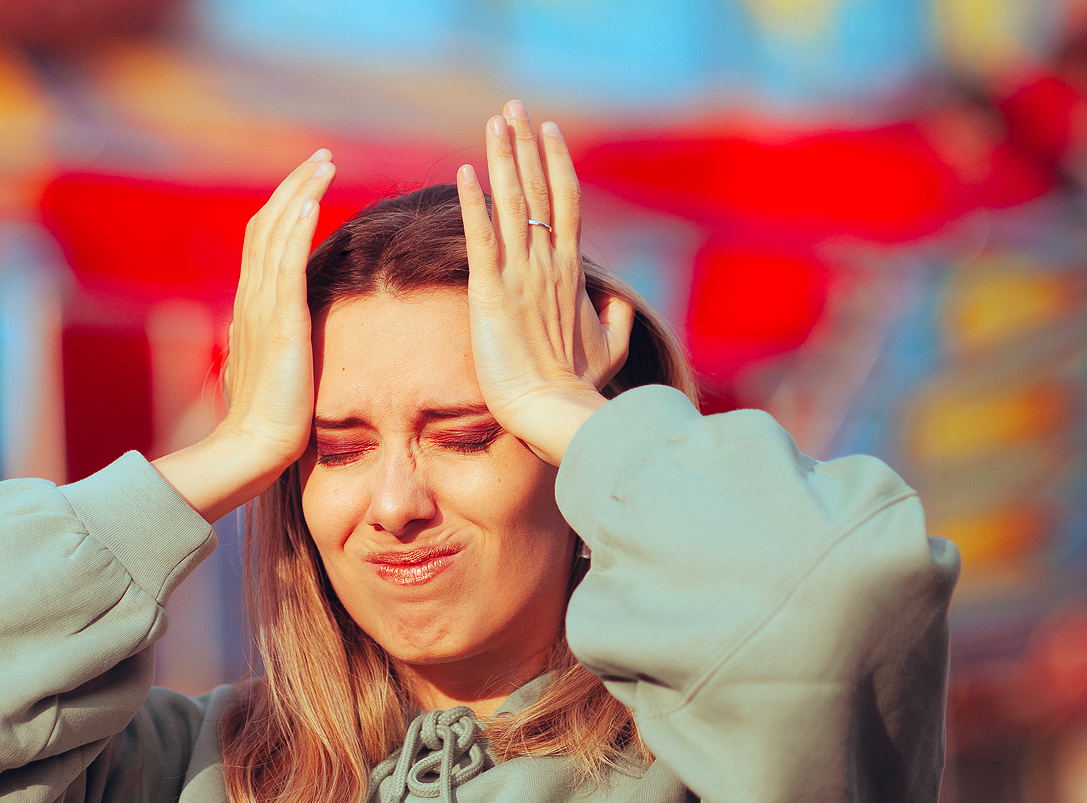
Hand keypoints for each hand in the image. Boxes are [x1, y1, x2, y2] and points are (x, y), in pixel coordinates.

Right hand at [153, 149, 335, 521]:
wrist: (256, 445)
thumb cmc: (270, 417)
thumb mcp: (271, 366)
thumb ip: (272, 339)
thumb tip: (270, 329)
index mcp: (251, 306)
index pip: (264, 240)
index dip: (284, 206)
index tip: (309, 182)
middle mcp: (251, 298)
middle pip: (267, 224)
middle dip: (294, 185)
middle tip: (321, 156)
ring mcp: (262, 308)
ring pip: (276, 233)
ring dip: (300, 192)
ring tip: (323, 163)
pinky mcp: (280, 323)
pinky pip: (286, 264)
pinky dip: (296, 228)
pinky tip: (311, 201)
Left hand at [455, 100, 633, 465]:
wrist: (553, 411)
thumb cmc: (577, 387)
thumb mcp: (609, 349)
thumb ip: (617, 322)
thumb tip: (621, 303)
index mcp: (570, 270)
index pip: (565, 202)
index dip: (555, 163)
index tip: (546, 130)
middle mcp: (548, 263)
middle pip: (538, 189)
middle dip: (525, 145)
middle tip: (514, 107)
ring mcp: (521, 275)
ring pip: (512, 203)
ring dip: (502, 159)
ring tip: (494, 121)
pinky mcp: (491, 294)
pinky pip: (481, 239)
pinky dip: (474, 206)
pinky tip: (466, 173)